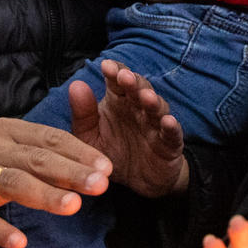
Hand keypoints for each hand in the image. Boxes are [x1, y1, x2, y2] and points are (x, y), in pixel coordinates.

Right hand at [0, 119, 112, 247]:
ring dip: (44, 194)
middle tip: (102, 185)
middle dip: (72, 171)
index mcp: (8, 130)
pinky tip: (19, 242)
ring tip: (73, 206)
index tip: (107, 168)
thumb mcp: (6, 153)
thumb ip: (41, 159)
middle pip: (37, 158)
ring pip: (12, 182)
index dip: (80, 152)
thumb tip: (89, 170)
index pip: (51, 138)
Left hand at [68, 59, 187, 195]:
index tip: (106, 66)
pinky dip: (171, 127)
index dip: (114, 71)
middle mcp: (138, 108)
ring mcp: (156, 124)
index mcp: (118, 101)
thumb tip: (75, 84)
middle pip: (139, 89)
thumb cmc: (111, 151)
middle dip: (133, 82)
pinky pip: (172, 133)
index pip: (117, 80)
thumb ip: (82, 114)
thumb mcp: (89, 136)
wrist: (136, 181)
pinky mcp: (170, 144)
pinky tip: (168, 121)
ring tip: (146, 97)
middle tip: (125, 76)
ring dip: (153, 101)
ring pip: (157, 107)